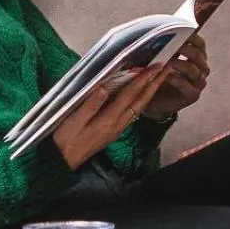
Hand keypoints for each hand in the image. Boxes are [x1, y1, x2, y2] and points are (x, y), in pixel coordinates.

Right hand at [50, 65, 170, 171]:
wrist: (62, 161)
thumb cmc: (65, 139)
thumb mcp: (74, 120)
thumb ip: (89, 104)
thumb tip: (103, 87)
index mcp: (109, 119)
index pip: (129, 95)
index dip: (142, 80)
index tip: (154, 67)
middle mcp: (118, 124)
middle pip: (140, 101)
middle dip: (154, 85)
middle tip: (167, 69)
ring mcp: (117, 129)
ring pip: (138, 108)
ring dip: (150, 93)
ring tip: (158, 80)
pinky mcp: (114, 132)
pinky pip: (132, 113)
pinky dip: (140, 101)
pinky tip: (142, 97)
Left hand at [143, 32, 209, 119]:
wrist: (157, 101)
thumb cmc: (160, 76)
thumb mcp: (163, 59)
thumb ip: (165, 47)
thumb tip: (158, 30)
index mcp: (197, 57)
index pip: (200, 43)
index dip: (192, 36)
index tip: (180, 30)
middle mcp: (201, 69)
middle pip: (197, 55)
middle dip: (184, 48)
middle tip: (170, 44)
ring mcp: (199, 82)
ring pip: (193, 69)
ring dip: (178, 63)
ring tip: (165, 60)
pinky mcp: (193, 95)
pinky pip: (186, 85)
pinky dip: (175, 79)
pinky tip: (164, 75)